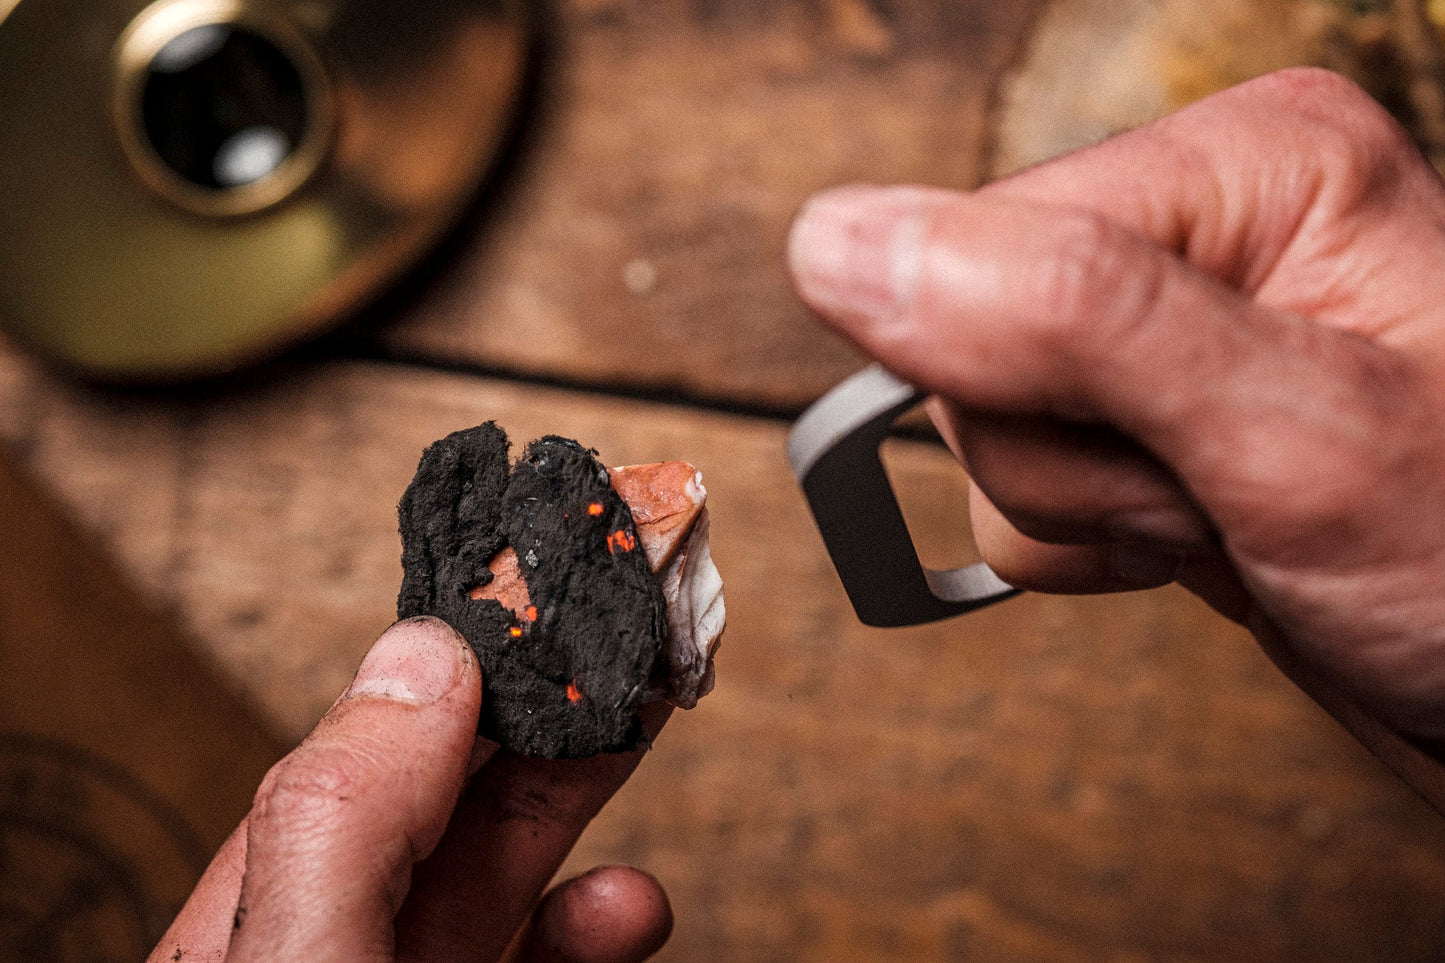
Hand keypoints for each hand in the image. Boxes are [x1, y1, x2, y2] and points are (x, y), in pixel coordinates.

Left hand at [150, 616, 673, 961]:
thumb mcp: (298, 962)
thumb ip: (344, 818)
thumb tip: (421, 653)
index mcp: (253, 912)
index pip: (363, 742)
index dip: (463, 652)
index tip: (541, 580)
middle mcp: (334, 939)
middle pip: (453, 783)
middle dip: (546, 693)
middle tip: (621, 619)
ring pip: (507, 858)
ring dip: (587, 780)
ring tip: (646, 710)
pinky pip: (549, 954)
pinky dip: (601, 921)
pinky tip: (630, 901)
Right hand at [788, 68, 1444, 805]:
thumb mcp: (1293, 434)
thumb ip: (1071, 317)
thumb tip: (840, 244)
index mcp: (1242, 166)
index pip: (983, 247)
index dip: (1039, 384)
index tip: (1175, 450)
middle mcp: (1197, 232)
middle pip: (975, 343)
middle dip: (1078, 464)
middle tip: (1218, 496)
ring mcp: (1170, 337)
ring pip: (991, 429)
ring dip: (1094, 515)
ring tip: (1229, 522)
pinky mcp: (1151, 422)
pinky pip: (1023, 482)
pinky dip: (1095, 542)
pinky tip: (1203, 539)